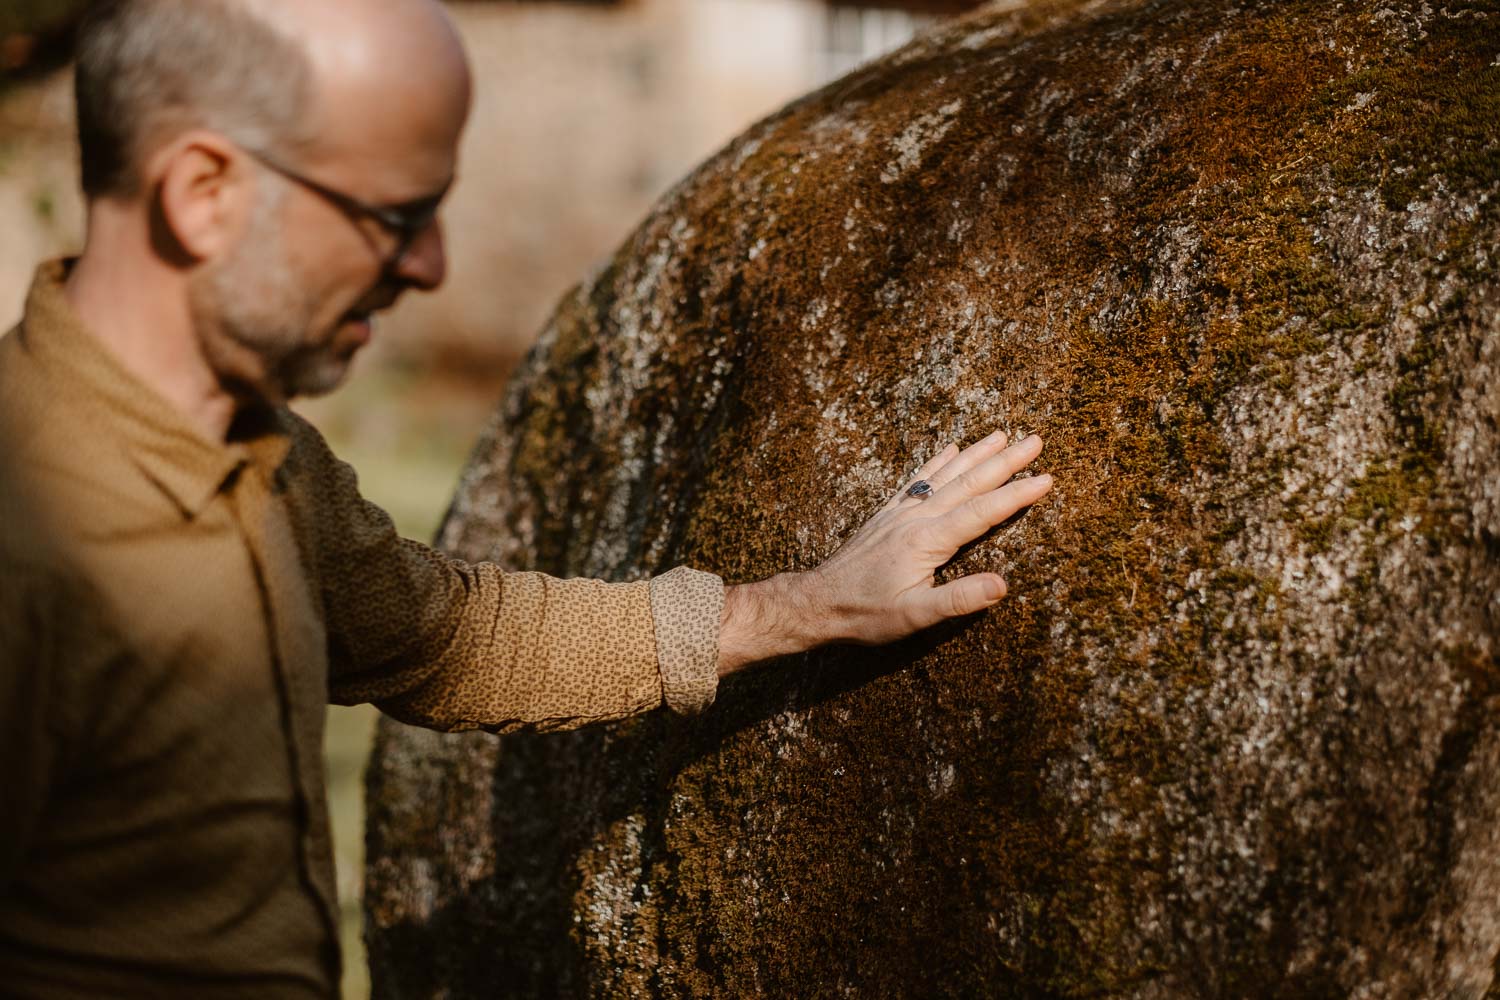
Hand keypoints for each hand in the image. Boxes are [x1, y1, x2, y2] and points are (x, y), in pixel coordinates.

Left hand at [717, 432, 1051, 674]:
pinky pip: (917, 479)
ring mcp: (900, 512)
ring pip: (945, 474)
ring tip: (1002, 434)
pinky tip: (950, 448)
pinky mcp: (887, 514)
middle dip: (1005, 462)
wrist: (816, 602)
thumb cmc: (865, 614)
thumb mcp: (914, 616)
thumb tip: (1002, 585)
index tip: (1046, 477)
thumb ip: (957, 600)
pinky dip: (937, 462)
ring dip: (976, 453)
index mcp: (928, 541)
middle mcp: (916, 518)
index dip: (1016, 495)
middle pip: (968, 483)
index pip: (982, 512)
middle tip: (1036, 440)